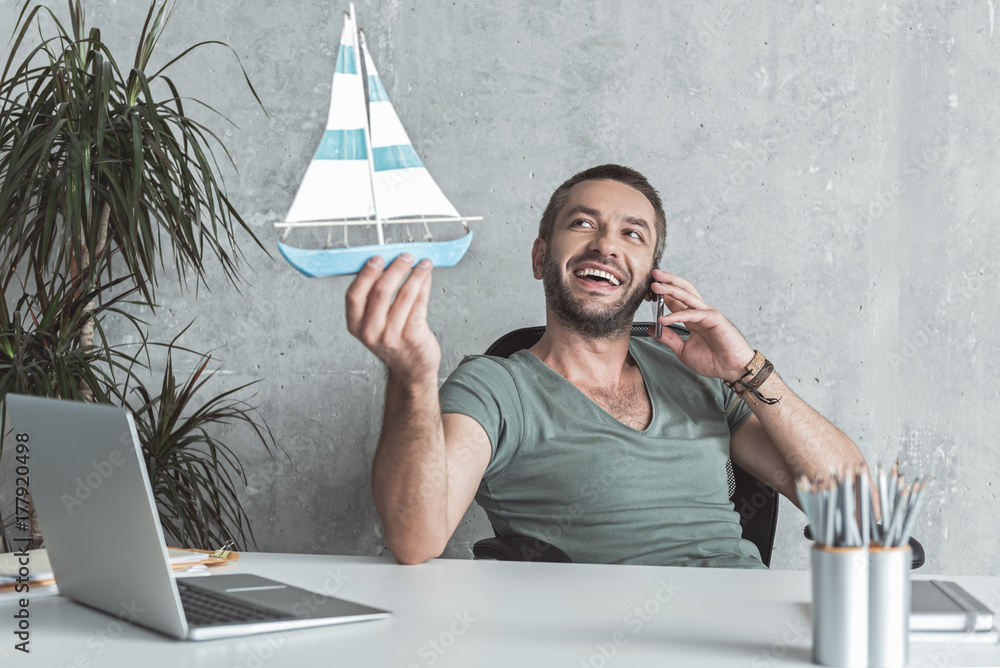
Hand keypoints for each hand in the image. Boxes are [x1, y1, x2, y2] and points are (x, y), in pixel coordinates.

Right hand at [345, 254, 440, 382]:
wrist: (411, 370)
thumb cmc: (393, 342)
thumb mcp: (374, 323)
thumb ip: (375, 298)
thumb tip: (387, 263)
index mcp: (356, 325)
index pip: (354, 294)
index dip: (366, 273)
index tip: (377, 258)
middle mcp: (370, 331)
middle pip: (381, 291)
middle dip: (395, 268)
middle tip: (405, 256)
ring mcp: (391, 335)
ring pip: (404, 295)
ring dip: (415, 274)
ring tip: (422, 264)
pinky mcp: (412, 336)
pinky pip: (419, 303)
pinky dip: (424, 285)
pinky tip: (426, 277)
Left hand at [648, 270, 754, 381]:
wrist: (732, 370)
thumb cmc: (713, 361)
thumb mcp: (683, 350)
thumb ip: (669, 338)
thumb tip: (653, 328)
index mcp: (692, 319)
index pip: (675, 300)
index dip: (661, 294)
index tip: (647, 290)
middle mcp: (699, 312)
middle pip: (683, 290)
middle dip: (668, 281)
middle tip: (653, 274)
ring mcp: (707, 313)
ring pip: (687, 296)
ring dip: (670, 289)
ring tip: (655, 286)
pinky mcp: (714, 319)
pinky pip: (692, 314)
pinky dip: (677, 315)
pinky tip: (663, 319)